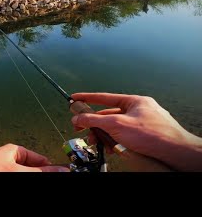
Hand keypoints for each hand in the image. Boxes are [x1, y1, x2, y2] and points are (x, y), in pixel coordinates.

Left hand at [0, 143, 69, 171]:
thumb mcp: (18, 170)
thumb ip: (40, 171)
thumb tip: (61, 170)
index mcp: (14, 152)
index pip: (39, 160)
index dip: (51, 168)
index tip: (62, 174)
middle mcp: (7, 161)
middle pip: (30, 169)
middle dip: (40, 174)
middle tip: (52, 178)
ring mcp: (0, 169)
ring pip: (20, 173)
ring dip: (28, 176)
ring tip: (37, 178)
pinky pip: (9, 173)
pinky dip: (16, 175)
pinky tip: (17, 177)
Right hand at [71, 92, 201, 171]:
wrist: (176, 153)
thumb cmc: (152, 135)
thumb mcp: (116, 124)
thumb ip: (94, 120)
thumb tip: (77, 118)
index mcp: (134, 101)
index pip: (105, 97)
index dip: (87, 98)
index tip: (74, 98)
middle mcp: (140, 111)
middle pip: (110, 116)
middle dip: (96, 125)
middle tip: (83, 131)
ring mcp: (144, 125)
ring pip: (117, 129)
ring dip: (106, 137)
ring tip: (99, 144)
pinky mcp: (147, 138)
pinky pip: (126, 138)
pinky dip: (117, 143)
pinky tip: (113, 150)